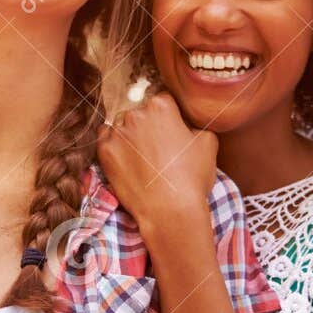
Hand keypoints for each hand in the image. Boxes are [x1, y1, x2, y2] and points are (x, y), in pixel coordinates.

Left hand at [97, 92, 217, 234]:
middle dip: (148, 125)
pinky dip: (116, 147)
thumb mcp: (208, 142)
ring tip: (144, 159)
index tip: (172, 131)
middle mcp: (135, 114)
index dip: (169, 116)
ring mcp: (117, 133)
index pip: (163, 100)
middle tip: (159, 148)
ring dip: (131, 136)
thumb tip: (184, 122)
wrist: (170, 212)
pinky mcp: (104, 151)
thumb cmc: (192, 178)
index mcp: (161, 106)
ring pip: (122, 126)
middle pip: (140, 112)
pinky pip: (107, 140)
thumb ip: (193, 122)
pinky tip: (130, 162)